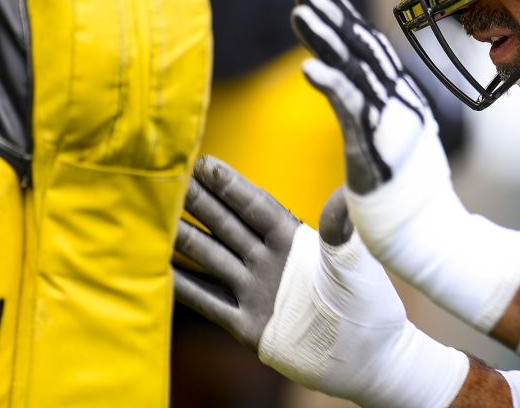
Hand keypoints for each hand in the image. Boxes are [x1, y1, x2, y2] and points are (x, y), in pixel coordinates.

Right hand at [173, 155, 467, 406]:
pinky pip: (209, 301)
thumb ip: (341, 228)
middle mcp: (269, 261)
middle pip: (226, 225)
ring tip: (152, 220)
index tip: (203, 162)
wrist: (367, 357)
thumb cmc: (366, 303)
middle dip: (197, 202)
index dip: (230, 185)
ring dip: (182, 239)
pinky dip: (183, 287)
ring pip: (210, 258)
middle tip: (165, 179)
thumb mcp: (353, 262)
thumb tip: (343, 191)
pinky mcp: (248, 324)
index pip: (256, 206)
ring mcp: (256, 291)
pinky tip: (158, 271)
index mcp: (294, 240)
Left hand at [290, 0, 448, 196]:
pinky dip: (331, 84)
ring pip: (355, 69)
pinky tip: (307, 69)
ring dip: (325, 39)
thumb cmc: (409, 200)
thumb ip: (377, 124)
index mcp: (402, 101)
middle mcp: (400, 103)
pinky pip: (352, 108)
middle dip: (333, 18)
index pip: (371, 52)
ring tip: (298, 13)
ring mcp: (391, 121)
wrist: (430, 235)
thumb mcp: (392, 148)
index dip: (347, 21)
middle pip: (362, 50)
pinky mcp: (377, 145)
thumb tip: (364, 110)